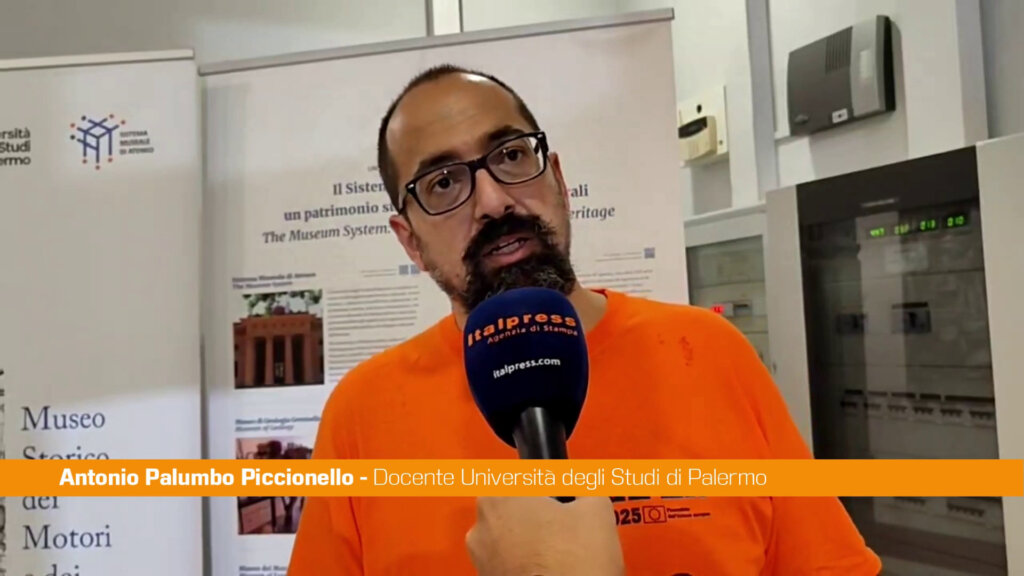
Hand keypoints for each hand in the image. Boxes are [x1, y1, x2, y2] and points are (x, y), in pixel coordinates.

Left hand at [466, 496, 624, 575]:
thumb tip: (586, 492)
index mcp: (501, 495)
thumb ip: (587, 489)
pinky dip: (527, 565)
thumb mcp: (597, 512)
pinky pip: (509, 563)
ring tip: (563, 554)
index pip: (527, 476)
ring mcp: (481, 557)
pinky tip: (552, 570)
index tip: (565, 497)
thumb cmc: (570, 568)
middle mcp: (482, 524)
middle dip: (541, 515)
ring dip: (533, 542)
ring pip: (511, 537)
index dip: (551, 487)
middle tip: (569, 527)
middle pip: (516, 506)